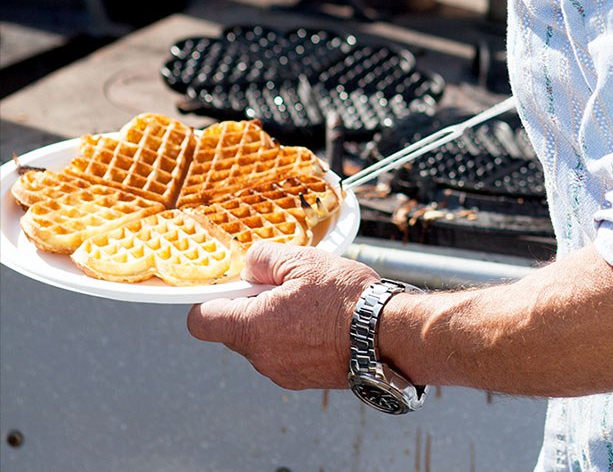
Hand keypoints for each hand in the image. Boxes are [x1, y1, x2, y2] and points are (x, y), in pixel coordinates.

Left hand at [187, 242, 380, 389]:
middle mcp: (261, 357)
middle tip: (287, 284)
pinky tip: (324, 319)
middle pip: (235, 329)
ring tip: (313, 301)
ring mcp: (282, 372)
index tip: (236, 283)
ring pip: (263, 340)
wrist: (387, 335)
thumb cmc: (345, 297)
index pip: (201, 321)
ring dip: (277, 320)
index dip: (211, 298)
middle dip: (254, 304)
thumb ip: (264, 258)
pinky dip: (296, 336)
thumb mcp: (302, 260)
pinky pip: (286, 353)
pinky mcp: (304, 379)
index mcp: (252, 328)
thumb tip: (249, 266)